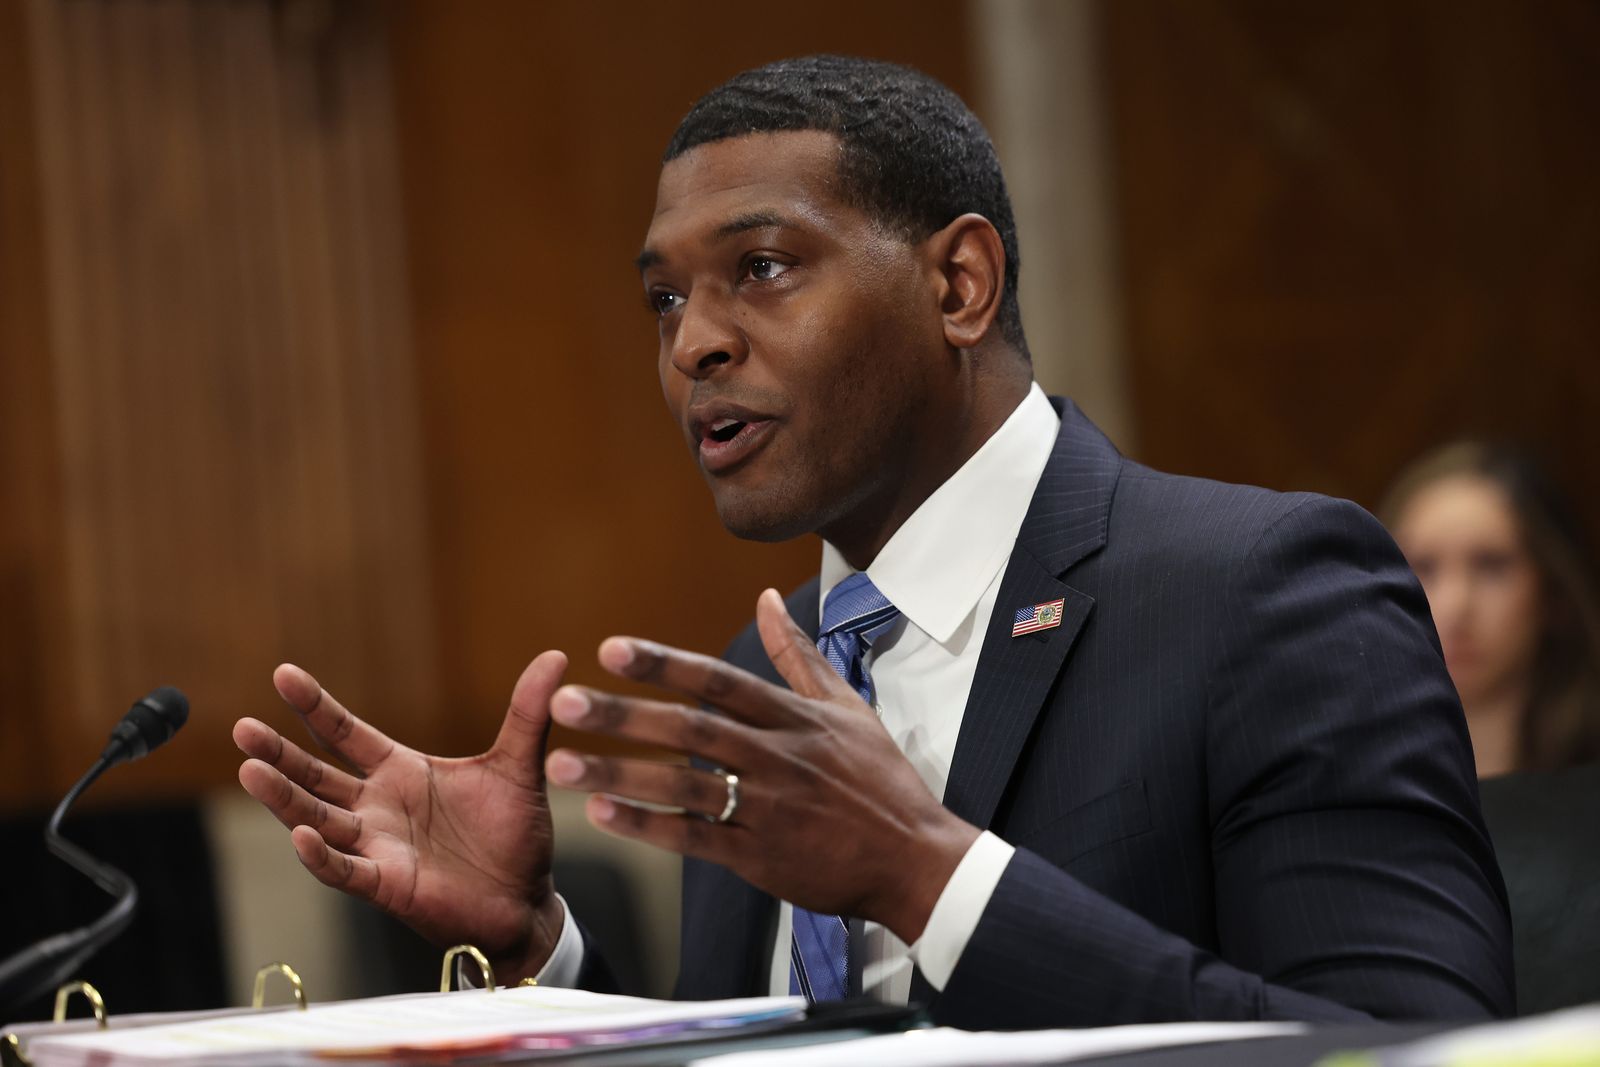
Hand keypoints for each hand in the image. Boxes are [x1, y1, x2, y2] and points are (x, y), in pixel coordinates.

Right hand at [233, 653, 568, 981]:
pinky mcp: (386, 885)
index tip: (283, 673)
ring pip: (317, 818)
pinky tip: (299, 834)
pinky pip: (344, 870)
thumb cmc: (515, 835)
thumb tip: (556, 656)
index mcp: (401, 772)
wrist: (527, 901)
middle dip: (279, 752)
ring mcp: (376, 847)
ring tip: (249, 770)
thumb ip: (529, 712)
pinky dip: (321, 855)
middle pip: (316, 775)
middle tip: (242, 727)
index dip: (315, 706)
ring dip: (284, 799)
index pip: (346, 734)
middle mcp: (378, 807)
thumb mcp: (521, 765)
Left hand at [544, 589, 979, 944]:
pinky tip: (604, 817)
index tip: (610, 649)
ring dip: (620, 774)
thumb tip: (766, 598)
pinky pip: (697, 840)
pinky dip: (650, 828)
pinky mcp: (762, 857)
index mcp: (794, 718)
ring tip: (561, 766)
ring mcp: (768, 808)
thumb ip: (798, 654)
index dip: (664, 665)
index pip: (719, 680)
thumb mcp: (847, 707)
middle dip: (625, 715)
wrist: (913, 858)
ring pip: (684, 786)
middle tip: (564, 702)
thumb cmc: (880, 779)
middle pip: (691, 729)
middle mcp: (776, 756)